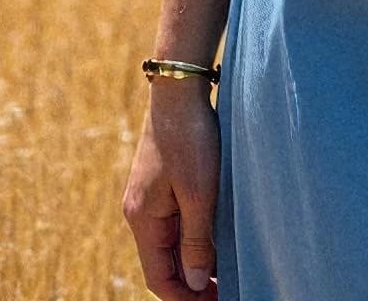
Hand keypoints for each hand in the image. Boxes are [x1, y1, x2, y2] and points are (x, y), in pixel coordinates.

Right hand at [123, 85, 220, 296]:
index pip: (159, 278)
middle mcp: (140, 211)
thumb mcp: (199, 192)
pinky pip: (176, 221)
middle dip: (193, 281)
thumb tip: (194, 283)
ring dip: (195, 258)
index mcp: (142, 219)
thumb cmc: (190, 138)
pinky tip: (217, 235)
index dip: (186, 298)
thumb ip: (196, 240)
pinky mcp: (162, 180)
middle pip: (165, 262)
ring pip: (171, 242)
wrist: (180, 88)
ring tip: (227, 268)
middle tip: (227, 288)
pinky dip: (194, 235)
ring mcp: (150, 195)